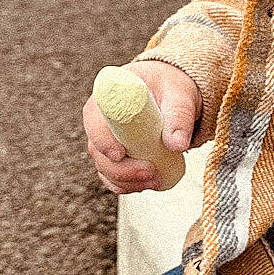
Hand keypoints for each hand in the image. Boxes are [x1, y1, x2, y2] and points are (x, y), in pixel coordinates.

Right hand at [83, 59, 201, 193]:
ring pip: (105, 168)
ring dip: (128, 181)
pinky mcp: (116, 157)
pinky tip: (147, 185)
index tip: (120, 154)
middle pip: (97, 151)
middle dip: (122, 169)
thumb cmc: (170, 88)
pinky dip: (129, 185)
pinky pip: (113, 177)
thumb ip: (179, 116)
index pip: (94, 120)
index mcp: (108, 97)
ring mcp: (106, 141)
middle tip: (151, 172)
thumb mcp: (179, 95)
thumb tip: (176, 144)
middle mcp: (100, 120)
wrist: (173, 95)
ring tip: (157, 181)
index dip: (103, 140)